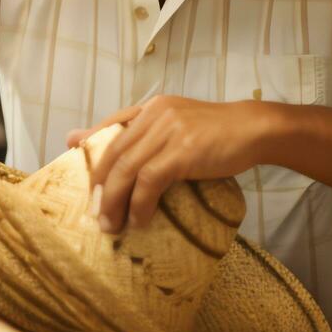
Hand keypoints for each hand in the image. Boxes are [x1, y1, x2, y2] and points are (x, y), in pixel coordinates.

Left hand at [67, 96, 273, 233]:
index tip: (76, 170)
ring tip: (111, 225)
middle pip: (114, 153)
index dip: (91, 149)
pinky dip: (139, 204)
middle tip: (96, 214)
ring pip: (126, 169)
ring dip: (114, 201)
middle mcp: (155, 114)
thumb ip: (151, 134)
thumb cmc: (219, 133)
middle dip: (101, 187)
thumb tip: (118, 150)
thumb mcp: (181, 125)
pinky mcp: (182, 151)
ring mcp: (168, 131)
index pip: (111, 126)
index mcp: (153, 106)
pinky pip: (149, 182)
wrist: (255, 129)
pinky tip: (139, 220)